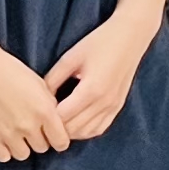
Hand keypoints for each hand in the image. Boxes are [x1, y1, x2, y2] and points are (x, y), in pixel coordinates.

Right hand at [0, 52, 70, 163]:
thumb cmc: (10, 71)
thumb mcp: (39, 84)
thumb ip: (49, 105)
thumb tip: (55, 121)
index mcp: (45, 111)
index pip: (61, 142)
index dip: (59, 140)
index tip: (54, 136)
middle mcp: (29, 126)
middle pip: (42, 148)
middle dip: (39, 139)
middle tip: (31, 128)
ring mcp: (9, 134)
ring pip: (23, 155)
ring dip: (22, 146)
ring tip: (16, 132)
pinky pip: (4, 157)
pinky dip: (4, 150)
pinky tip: (3, 137)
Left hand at [42, 17, 152, 145]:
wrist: (131, 36)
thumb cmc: (99, 42)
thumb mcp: (71, 58)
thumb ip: (53, 79)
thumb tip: (39, 98)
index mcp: (91, 89)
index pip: (62, 117)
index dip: (47, 117)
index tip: (37, 111)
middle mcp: (104, 102)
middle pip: (73, 129)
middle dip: (56, 127)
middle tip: (43, 118)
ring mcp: (113, 106)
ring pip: (86, 133)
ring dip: (70, 131)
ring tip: (57, 121)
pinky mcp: (118, 106)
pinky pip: (99, 129)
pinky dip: (85, 131)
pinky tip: (75, 122)